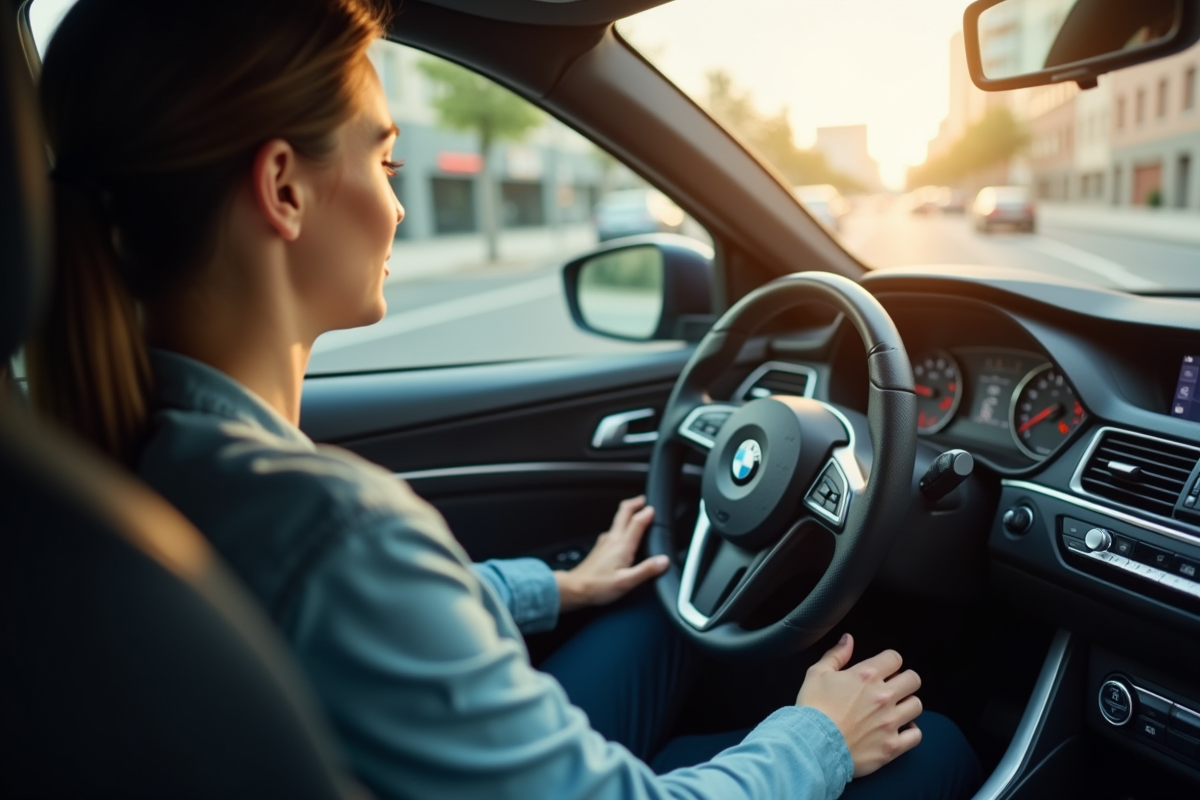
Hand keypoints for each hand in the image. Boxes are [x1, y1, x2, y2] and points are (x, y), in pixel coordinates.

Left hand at [554, 496, 668, 611]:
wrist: (575, 588)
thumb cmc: (598, 586)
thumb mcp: (626, 582)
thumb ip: (646, 570)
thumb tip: (662, 561)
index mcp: (622, 546)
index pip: (637, 522)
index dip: (647, 513)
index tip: (654, 509)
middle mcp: (612, 539)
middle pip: (623, 512)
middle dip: (635, 503)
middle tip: (644, 500)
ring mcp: (604, 542)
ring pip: (617, 520)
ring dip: (628, 513)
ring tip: (636, 513)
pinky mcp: (599, 547)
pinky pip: (613, 530)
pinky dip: (621, 525)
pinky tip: (623, 533)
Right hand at [796, 634, 922, 777]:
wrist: (812, 745)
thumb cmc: (813, 708)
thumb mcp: (816, 674)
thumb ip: (836, 655)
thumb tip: (848, 639)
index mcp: (866, 675)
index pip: (894, 658)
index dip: (889, 661)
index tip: (883, 669)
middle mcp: (883, 696)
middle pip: (913, 679)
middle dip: (904, 680)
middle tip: (892, 687)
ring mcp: (890, 722)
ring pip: (916, 705)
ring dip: (907, 705)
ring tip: (895, 709)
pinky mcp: (892, 745)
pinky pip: (916, 735)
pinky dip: (910, 732)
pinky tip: (899, 730)